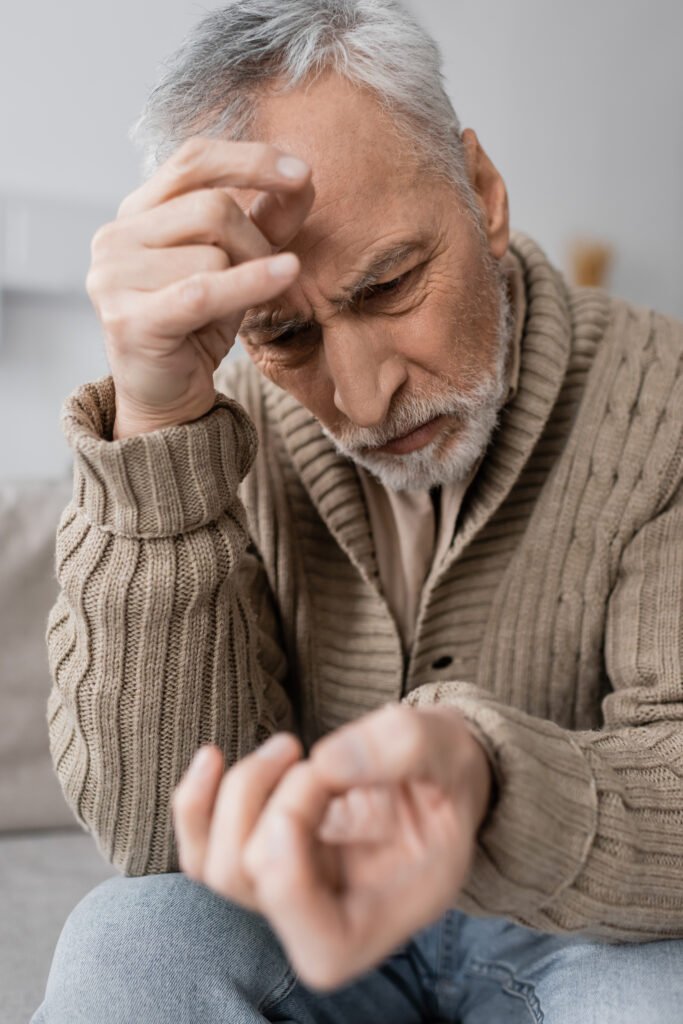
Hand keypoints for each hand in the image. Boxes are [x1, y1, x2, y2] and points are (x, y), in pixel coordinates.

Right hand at [85, 136, 313, 436]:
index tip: (303, 172)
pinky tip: (286, 275)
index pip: (193, 160)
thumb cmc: (197, 328)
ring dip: (247, 280)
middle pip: (211, 207)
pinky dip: (251, 283)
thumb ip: (263, 223)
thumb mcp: (235, 268)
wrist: (166, 399)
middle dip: (257, 241)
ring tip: (240, 308)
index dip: (251, 160)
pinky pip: (205, 289)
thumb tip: (303, 180)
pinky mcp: (129, 319)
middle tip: (272, 273)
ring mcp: (114, 278)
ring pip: (213, 253)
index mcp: (136, 213)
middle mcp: (114, 237)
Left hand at [172, 703, 492, 990]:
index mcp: (387, 918)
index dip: (291, 856)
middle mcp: (328, 920)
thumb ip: (402, 749)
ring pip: (215, 867)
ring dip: (239, 791)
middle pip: (251, 883)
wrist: (434, 768)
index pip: (317, 941)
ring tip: (288, 747)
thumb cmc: (445, 769)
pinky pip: (202, 852)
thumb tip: (327, 760)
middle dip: (271, 796)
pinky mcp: (263, 858)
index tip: (319, 776)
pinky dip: (195, 803)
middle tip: (310, 751)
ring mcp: (289, 892)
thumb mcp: (447, 750)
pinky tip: (212, 757)